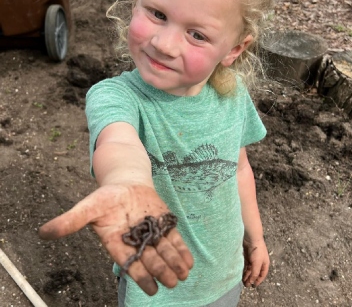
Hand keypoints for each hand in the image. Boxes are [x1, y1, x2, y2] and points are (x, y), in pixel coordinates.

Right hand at [38, 184, 193, 294]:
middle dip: (162, 271)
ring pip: (164, 252)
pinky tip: (189, 262)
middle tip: (173, 282)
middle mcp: (135, 242)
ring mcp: (151, 233)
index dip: (141, 277)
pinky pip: (173, 240)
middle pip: (150, 260)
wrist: (125, 183)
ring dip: (174, 264)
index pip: (130, 264)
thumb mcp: (87, 207)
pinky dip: (181, 251)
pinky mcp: (164, 224)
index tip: (152, 289)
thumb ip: (70, 221)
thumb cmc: (105, 198)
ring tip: (183, 275)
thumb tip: (43, 233)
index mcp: (117, 243)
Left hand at [242, 237, 269, 286]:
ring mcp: (253, 259)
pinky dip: (244, 270)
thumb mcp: (257, 264)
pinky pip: (246, 265)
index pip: (262, 274)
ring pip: (250, 269)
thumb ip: (255, 273)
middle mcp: (259, 262)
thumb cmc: (257, 251)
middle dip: (251, 279)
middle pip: (256, 272)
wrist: (251, 238)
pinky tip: (240, 274)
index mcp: (265, 263)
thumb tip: (251, 282)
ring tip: (242, 281)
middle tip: (246, 285)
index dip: (259, 280)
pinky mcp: (247, 256)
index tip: (253, 286)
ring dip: (247, 275)